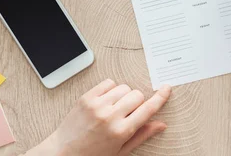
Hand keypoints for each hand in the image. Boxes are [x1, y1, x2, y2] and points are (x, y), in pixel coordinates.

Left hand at [28, 79, 170, 155]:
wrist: (63, 151)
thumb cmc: (93, 154)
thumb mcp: (121, 150)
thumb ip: (142, 135)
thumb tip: (162, 124)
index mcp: (121, 131)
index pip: (147, 109)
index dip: (160, 98)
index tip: (166, 88)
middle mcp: (110, 116)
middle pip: (137, 95)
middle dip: (137, 102)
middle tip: (128, 113)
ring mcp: (97, 105)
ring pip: (124, 87)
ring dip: (124, 96)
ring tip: (114, 108)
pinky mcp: (87, 97)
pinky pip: (108, 83)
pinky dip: (111, 89)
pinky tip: (106, 101)